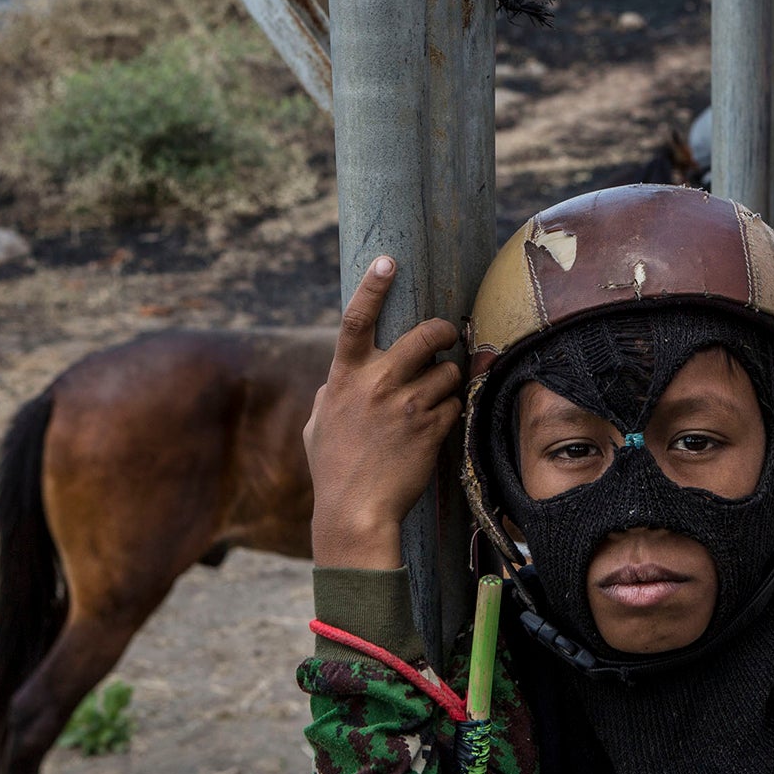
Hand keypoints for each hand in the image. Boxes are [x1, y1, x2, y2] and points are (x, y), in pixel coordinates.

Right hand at [303, 257, 462, 568]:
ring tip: (434, 399)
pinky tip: (435, 427)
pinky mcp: (431, 428)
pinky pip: (455, 404)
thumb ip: (331, 393)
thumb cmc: (333, 469)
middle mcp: (377, 384)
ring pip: (448, 371)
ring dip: (448, 380)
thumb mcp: (318, 424)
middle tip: (447, 334)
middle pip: (425, 335)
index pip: (357, 320)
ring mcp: (407, 405)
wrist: (354, 512)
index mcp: (345, 377)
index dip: (373, 286)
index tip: (388, 261)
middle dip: (443, 330)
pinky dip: (451, 411)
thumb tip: (338, 379)